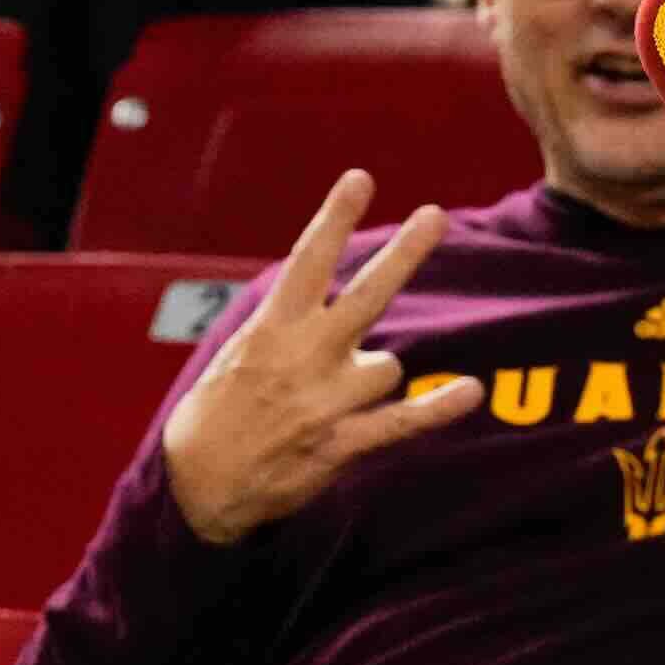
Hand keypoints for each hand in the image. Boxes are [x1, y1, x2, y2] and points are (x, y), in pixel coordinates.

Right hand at [162, 170, 483, 543]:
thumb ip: (289, 321)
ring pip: (388, 368)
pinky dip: (437, 409)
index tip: (360, 179)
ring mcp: (323, 400)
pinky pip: (401, 421)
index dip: (334, 220)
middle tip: (437, 216)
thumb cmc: (222, 411)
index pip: (306, 262)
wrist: (195, 485)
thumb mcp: (240, 352)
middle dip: (403, 255)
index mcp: (271, 330)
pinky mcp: (338, 443)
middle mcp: (301, 357)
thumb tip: (329, 287)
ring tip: (330, 403)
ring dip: (372, 379)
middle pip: (367, 297)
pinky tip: (469, 393)